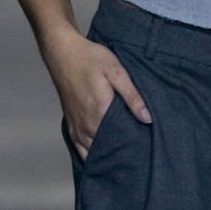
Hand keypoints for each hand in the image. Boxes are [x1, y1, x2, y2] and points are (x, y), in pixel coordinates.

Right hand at [51, 38, 151, 160]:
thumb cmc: (89, 59)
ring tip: (121, 157)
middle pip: (107, 149)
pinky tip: (100, 156)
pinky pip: (79, 148)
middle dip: (121, 153)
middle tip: (136, 154)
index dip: (133, 146)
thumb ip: (132, 96)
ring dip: (105, 156)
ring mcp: (75, 126)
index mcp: (99, 113)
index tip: (145, 147)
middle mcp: (86, 124)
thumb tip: (148, 118)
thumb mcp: (116, 71)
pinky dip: (89, 155)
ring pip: (92, 153)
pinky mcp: (69, 124)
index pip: (121, 140)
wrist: (62, 52)